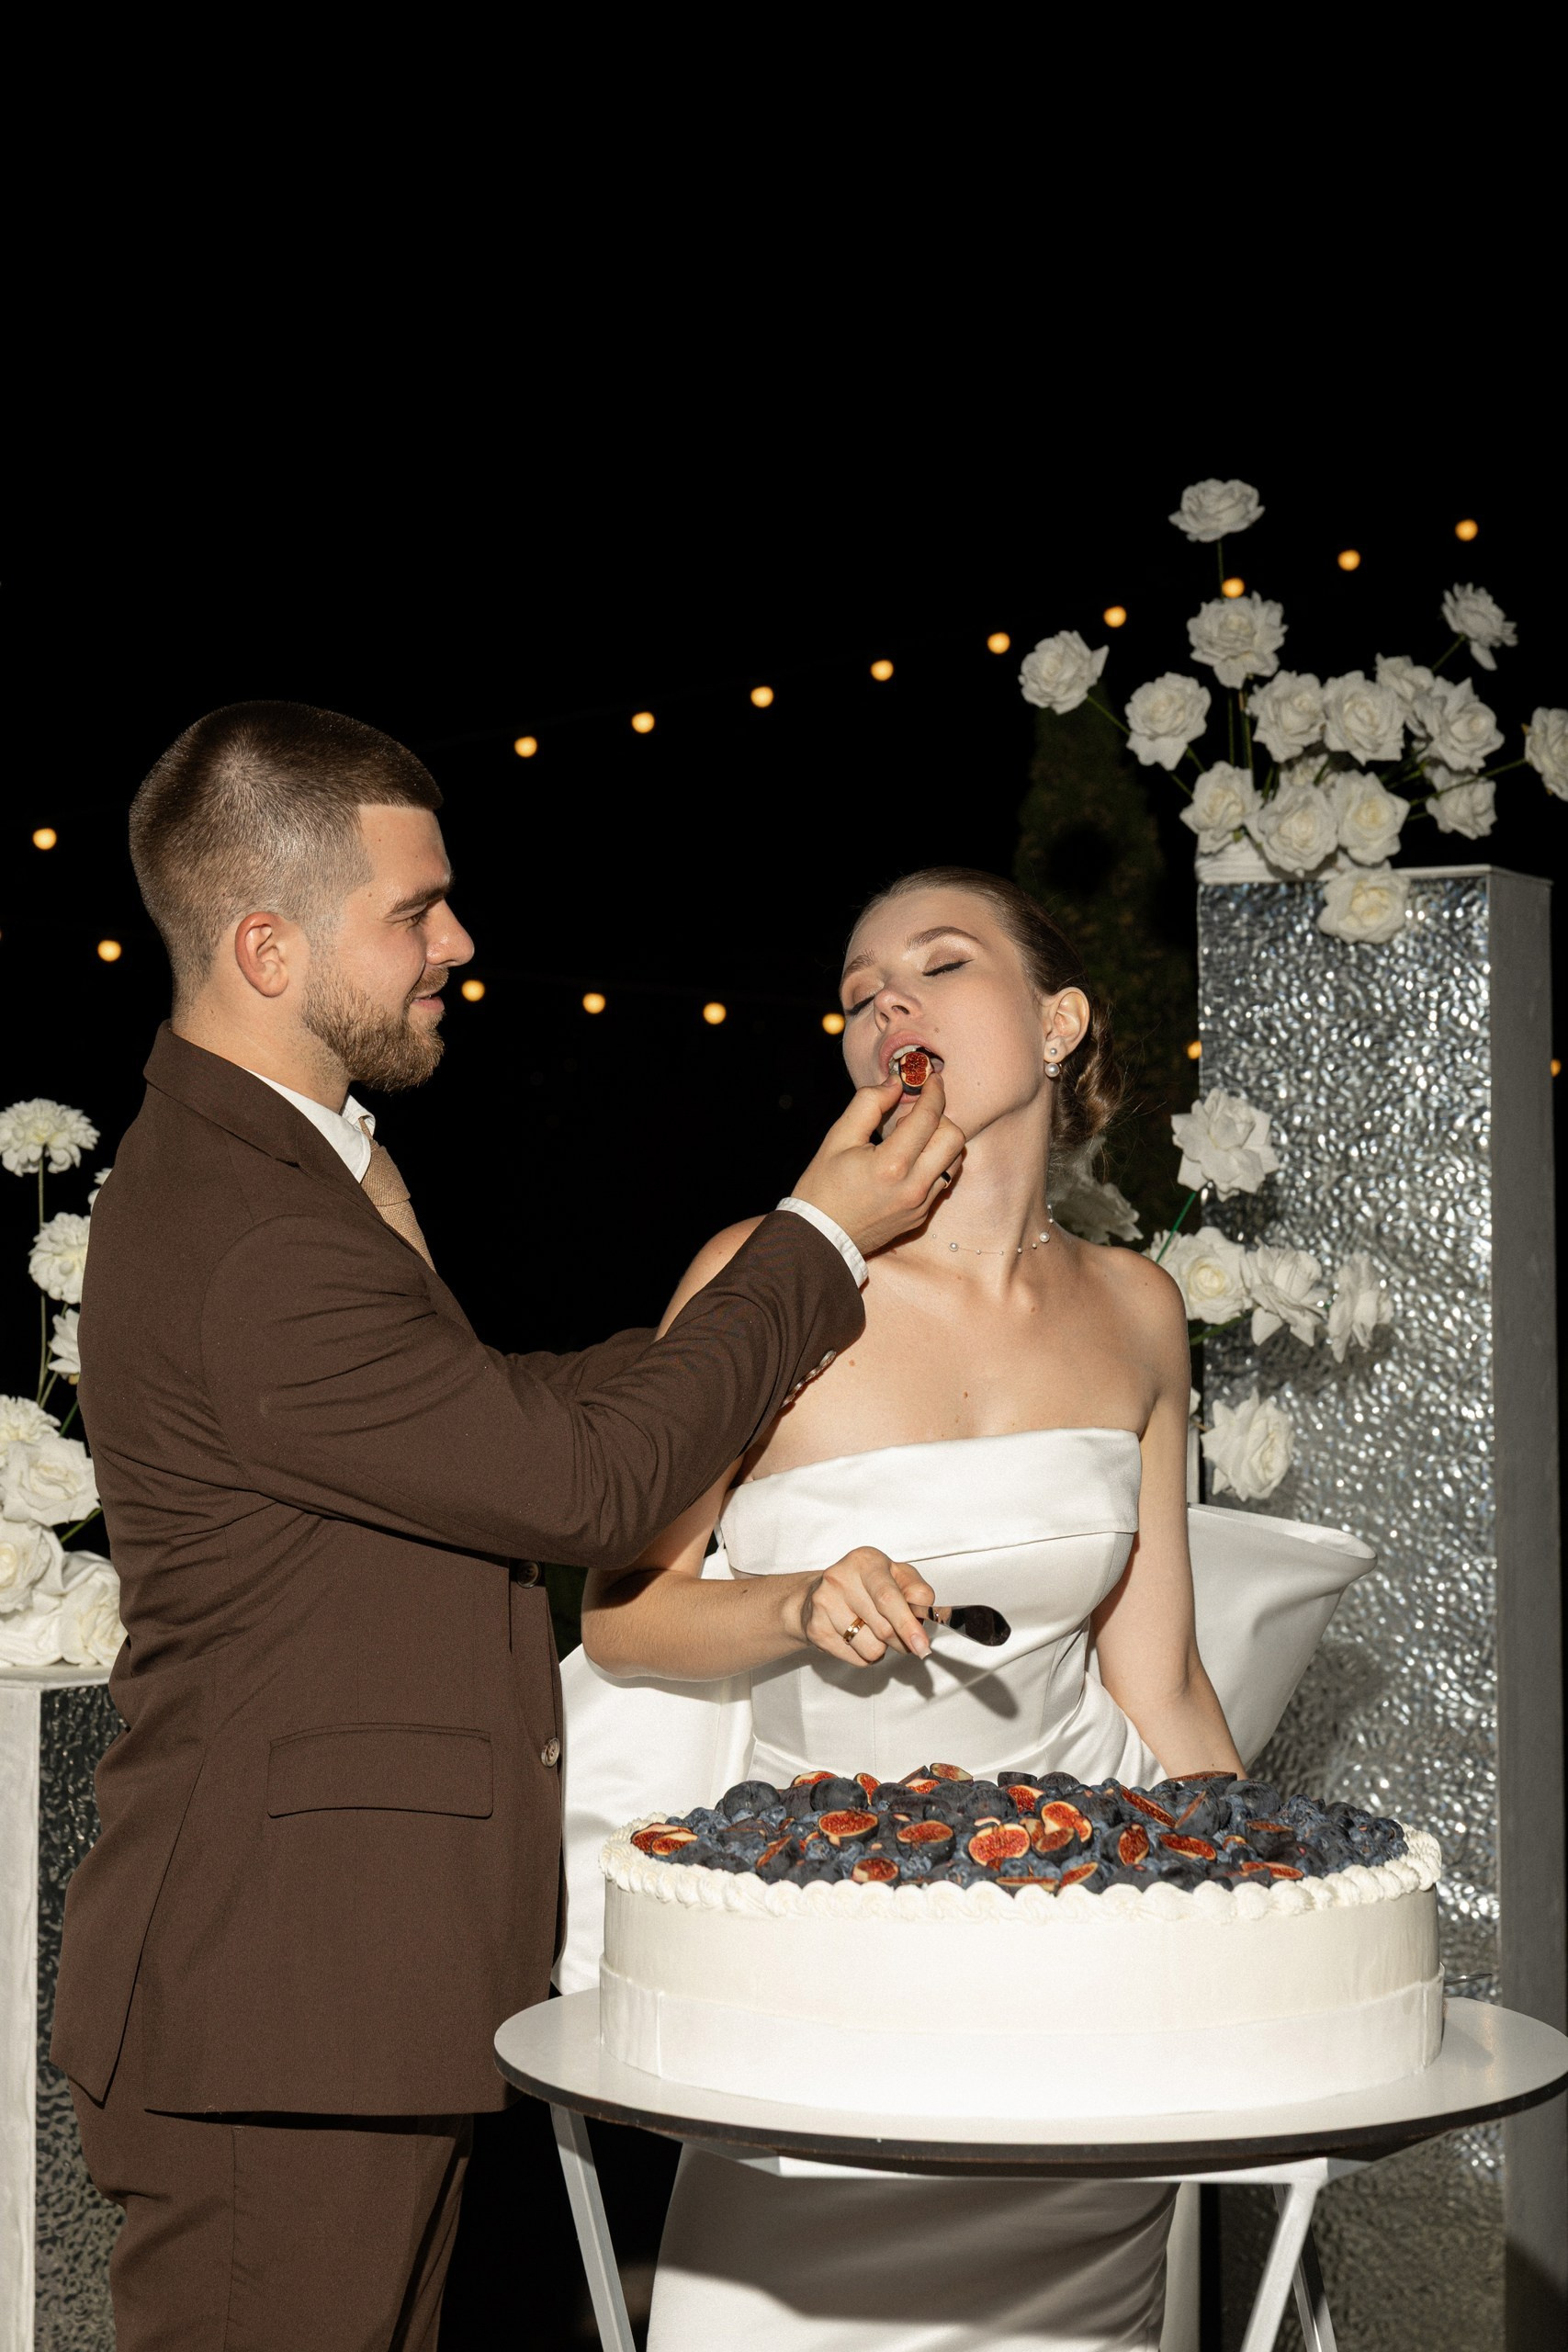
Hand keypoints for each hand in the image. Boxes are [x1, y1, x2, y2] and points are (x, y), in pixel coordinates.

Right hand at [792, 1074, 964, 1256]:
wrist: (820, 1237)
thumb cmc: (823, 1187)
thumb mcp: (838, 1138)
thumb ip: (868, 1104)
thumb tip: (895, 1083)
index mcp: (892, 1164)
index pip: (928, 1117)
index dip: (933, 1091)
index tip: (931, 1079)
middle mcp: (914, 1186)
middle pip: (954, 1138)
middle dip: (940, 1118)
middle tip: (914, 1116)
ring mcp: (921, 1204)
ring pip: (955, 1160)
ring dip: (940, 1141)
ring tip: (911, 1140)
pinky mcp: (922, 1216)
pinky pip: (943, 1181)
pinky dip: (934, 1163)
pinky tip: (909, 1161)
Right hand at [796, 1548, 935, 1667]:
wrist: (817, 1593)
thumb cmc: (864, 1584)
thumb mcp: (895, 1576)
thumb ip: (916, 1590)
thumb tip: (924, 1611)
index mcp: (865, 1562)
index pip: (888, 1598)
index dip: (908, 1624)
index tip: (922, 1645)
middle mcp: (841, 1579)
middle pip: (884, 1628)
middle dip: (901, 1640)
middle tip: (901, 1634)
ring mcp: (825, 1605)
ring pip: (871, 1648)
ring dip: (881, 1648)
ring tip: (871, 1629)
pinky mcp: (816, 1629)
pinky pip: (857, 1659)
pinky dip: (864, 1654)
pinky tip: (856, 1635)